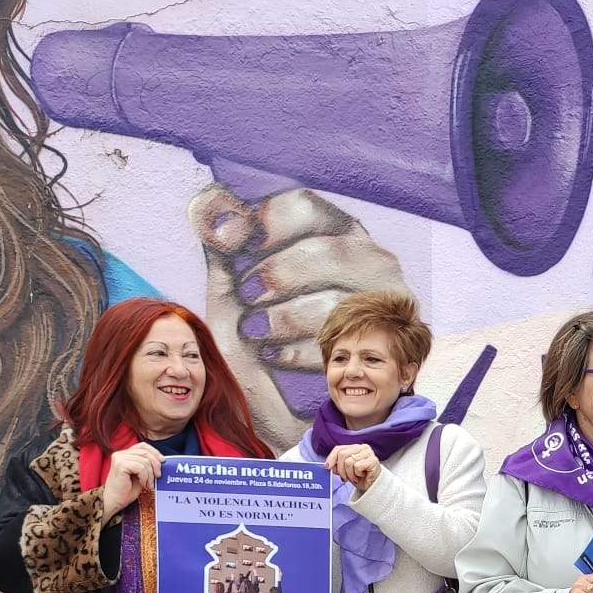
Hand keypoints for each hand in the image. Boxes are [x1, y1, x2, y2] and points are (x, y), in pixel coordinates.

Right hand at [99, 443, 163, 515]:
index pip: (143, 446)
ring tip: (148, 484)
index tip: (163, 461)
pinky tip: (142, 484)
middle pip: (146, 453)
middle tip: (157, 477)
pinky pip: (140, 467)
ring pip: (145, 461)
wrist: (115, 501)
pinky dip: (145, 477)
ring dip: (150, 475)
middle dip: (156, 465)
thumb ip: (148, 465)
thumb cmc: (127, 490)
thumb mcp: (141, 474)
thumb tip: (162, 460)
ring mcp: (119, 458)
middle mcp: (121, 454)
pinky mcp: (120, 465)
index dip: (154, 452)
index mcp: (126, 454)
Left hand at [190, 184, 409, 451]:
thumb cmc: (257, 320)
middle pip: (328, 254)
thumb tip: (210, 200)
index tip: (234, 246)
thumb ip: (221, 239)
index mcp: (331, 227)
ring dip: (285, 319)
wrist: (278, 391)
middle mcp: (366, 256)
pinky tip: (274, 355)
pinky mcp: (382, 344)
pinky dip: (297, 352)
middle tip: (248, 295)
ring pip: (335, 302)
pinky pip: (341, 345)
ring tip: (258, 330)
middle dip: (278, 276)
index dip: (265, 225)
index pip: (305, 207)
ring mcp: (380, 300)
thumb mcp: (231, 278)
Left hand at [325, 443, 380, 495]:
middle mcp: (362, 448)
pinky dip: (357, 474)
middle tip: (344, 477)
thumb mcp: (345, 470)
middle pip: (342, 454)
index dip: (331, 457)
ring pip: (349, 461)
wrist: (373, 486)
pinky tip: (362, 476)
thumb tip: (330, 465)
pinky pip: (357, 466)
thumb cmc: (360, 477)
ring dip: (349, 473)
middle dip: (341, 469)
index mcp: (354, 447)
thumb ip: (338, 465)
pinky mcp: (373, 460)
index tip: (328, 467)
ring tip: (354, 477)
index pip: (339, 448)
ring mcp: (369, 453)